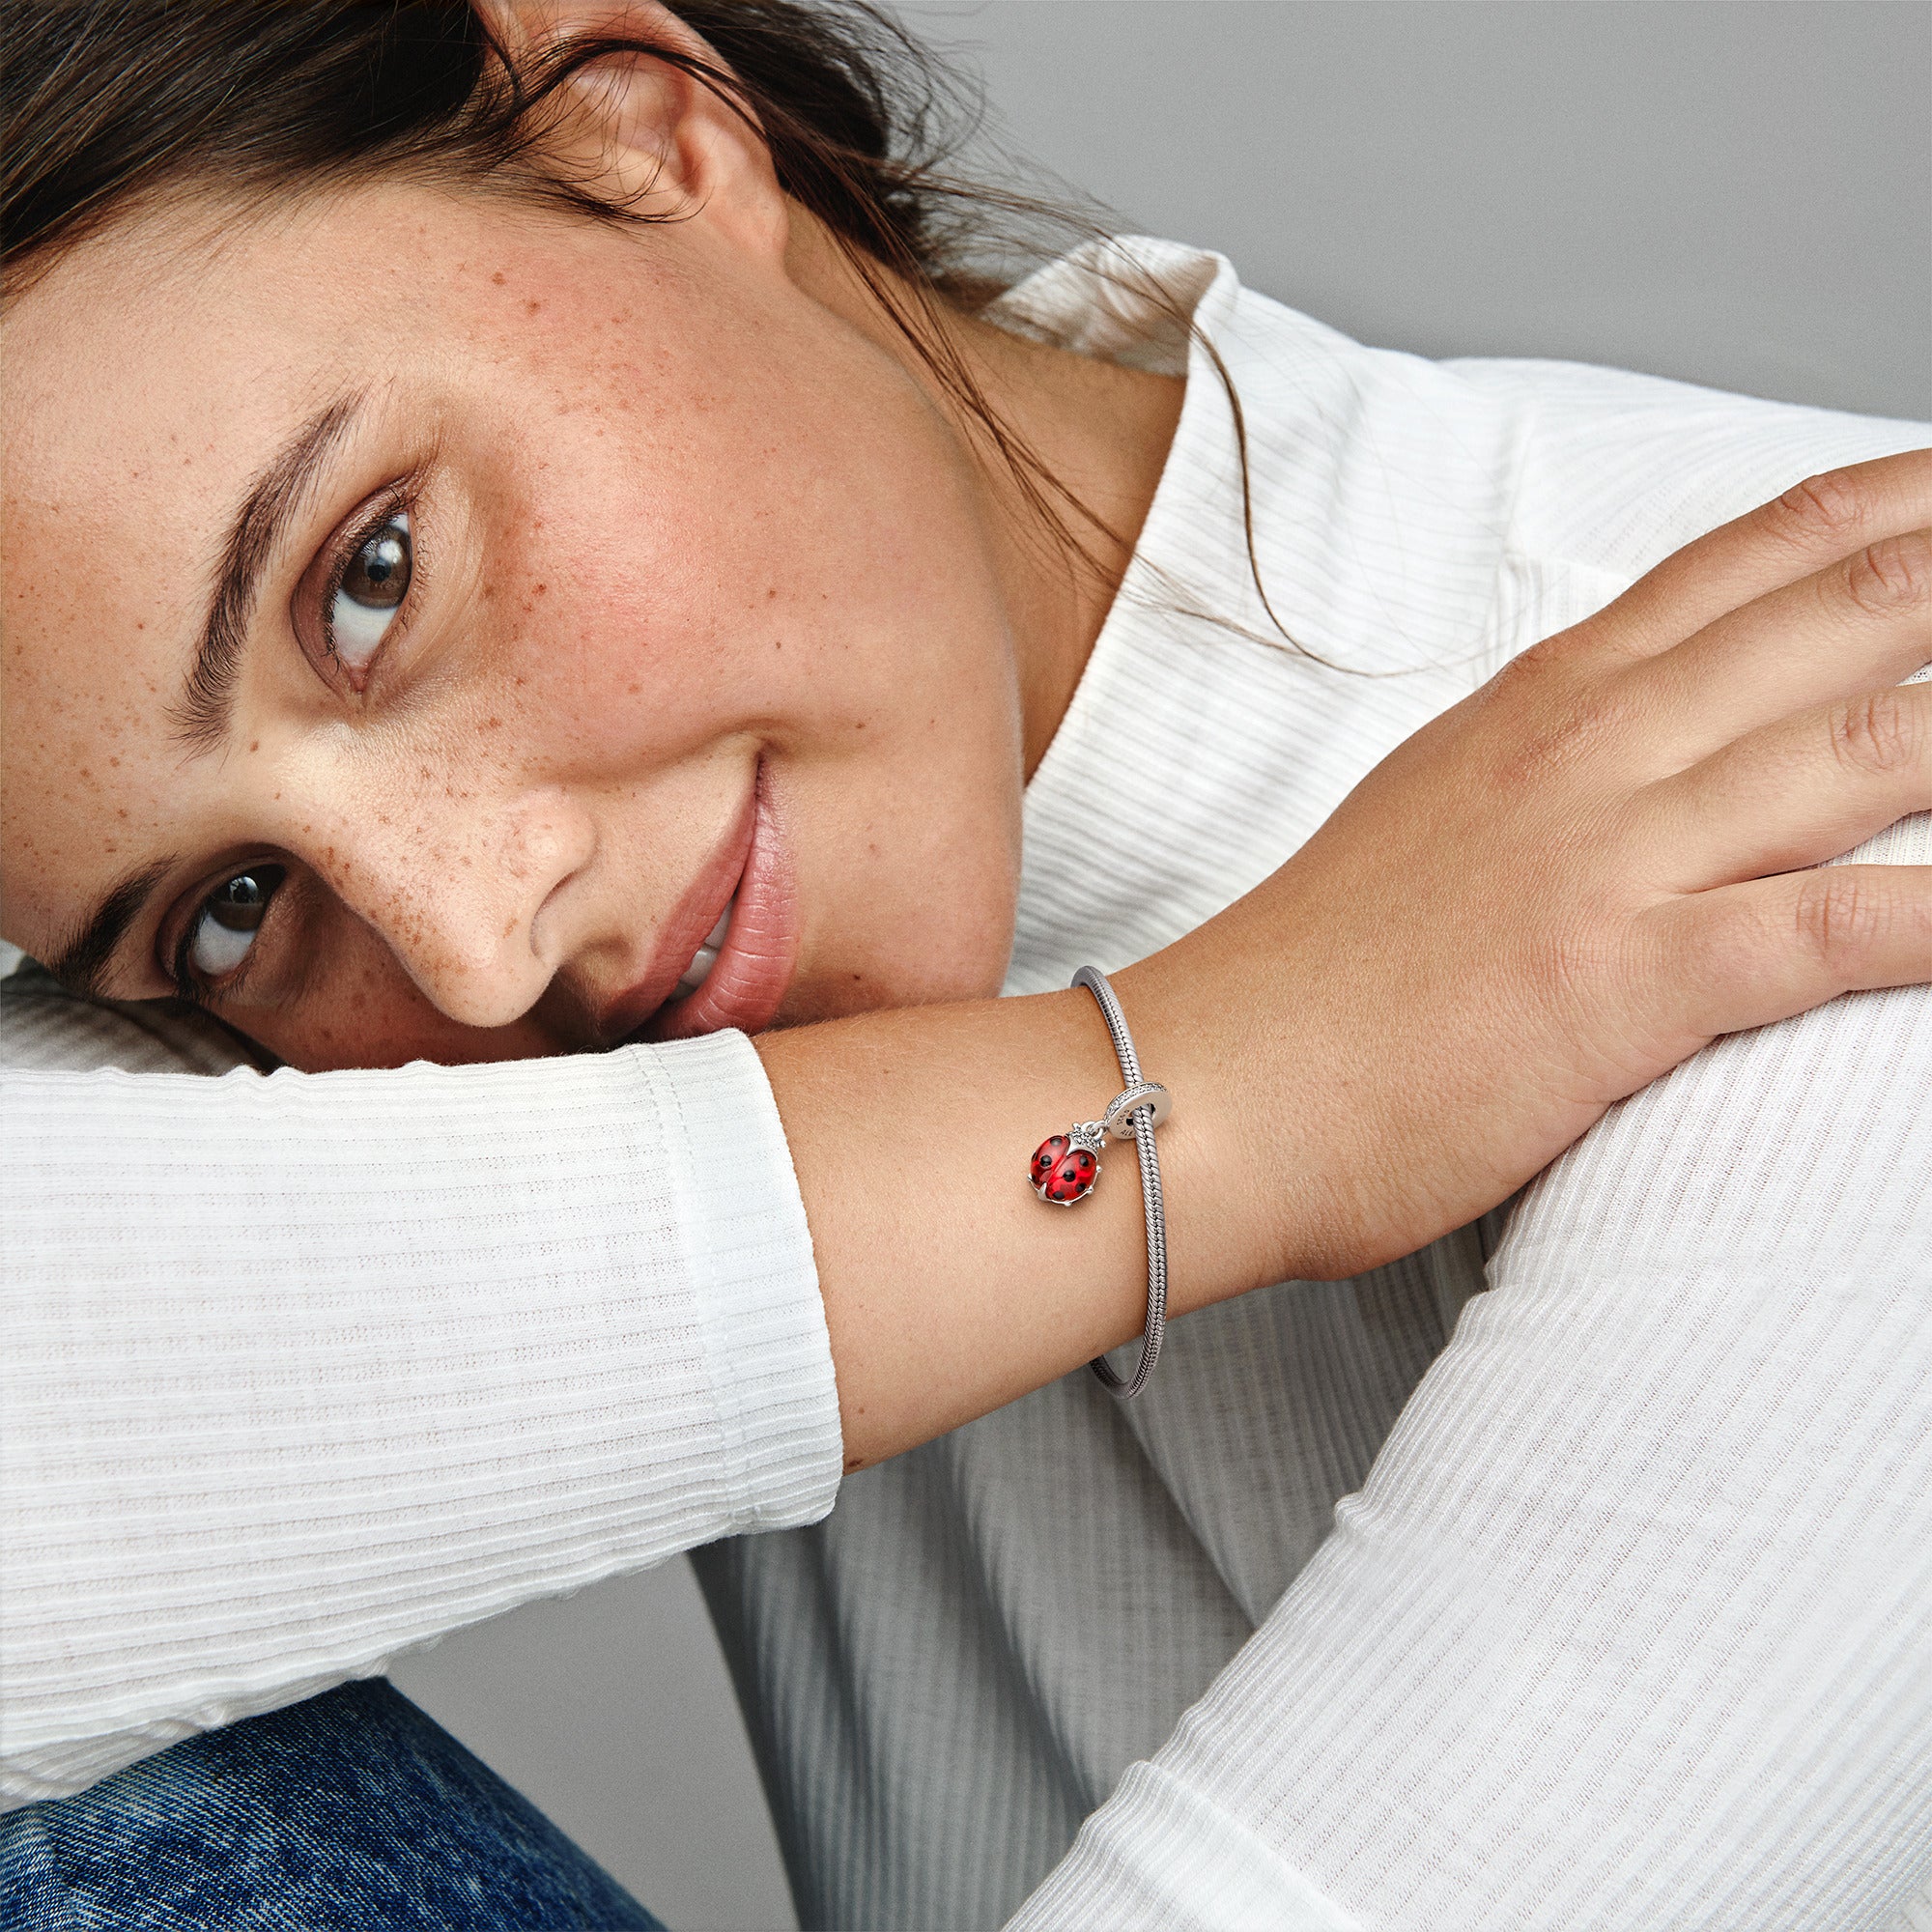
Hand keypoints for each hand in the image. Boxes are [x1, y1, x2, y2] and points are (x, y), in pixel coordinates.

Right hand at [1125, 449, 1931, 1285]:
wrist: (1206, 1083)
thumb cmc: (1314, 980)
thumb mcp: (1433, 821)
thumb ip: (1549, 768)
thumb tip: (1645, 761)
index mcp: (1544, 703)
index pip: (1757, 557)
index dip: (1902, 502)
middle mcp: (1592, 747)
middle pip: (1847, 615)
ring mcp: (1608, 853)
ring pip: (1873, 744)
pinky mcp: (1620, 978)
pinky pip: (1837, 925)